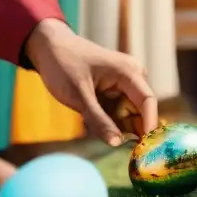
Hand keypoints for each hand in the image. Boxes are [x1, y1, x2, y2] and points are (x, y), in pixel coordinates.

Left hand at [24, 19, 157, 146]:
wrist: (48, 48)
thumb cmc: (63, 65)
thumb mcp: (78, 95)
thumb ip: (99, 120)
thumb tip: (118, 144)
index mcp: (129, 72)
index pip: (148, 101)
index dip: (149, 124)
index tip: (144, 148)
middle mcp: (131, 78)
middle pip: (139, 111)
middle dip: (126, 129)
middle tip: (110, 145)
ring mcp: (123, 85)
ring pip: (126, 114)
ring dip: (113, 126)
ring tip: (90, 125)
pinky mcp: (113, 91)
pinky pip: (116, 112)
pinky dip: (105, 120)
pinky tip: (88, 120)